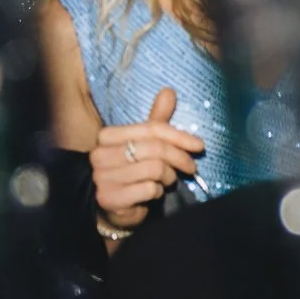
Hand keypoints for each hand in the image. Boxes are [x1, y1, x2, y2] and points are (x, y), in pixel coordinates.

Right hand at [89, 87, 204, 235]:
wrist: (116, 207)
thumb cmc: (134, 171)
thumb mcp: (146, 144)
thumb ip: (156, 120)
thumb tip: (168, 90)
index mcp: (107, 136)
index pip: (152, 129)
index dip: (180, 137)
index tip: (199, 146)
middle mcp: (100, 155)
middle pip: (156, 149)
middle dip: (180, 159)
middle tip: (190, 168)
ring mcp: (102, 177)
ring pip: (155, 169)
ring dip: (169, 177)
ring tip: (166, 181)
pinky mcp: (109, 198)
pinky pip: (149, 189)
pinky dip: (157, 192)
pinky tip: (152, 193)